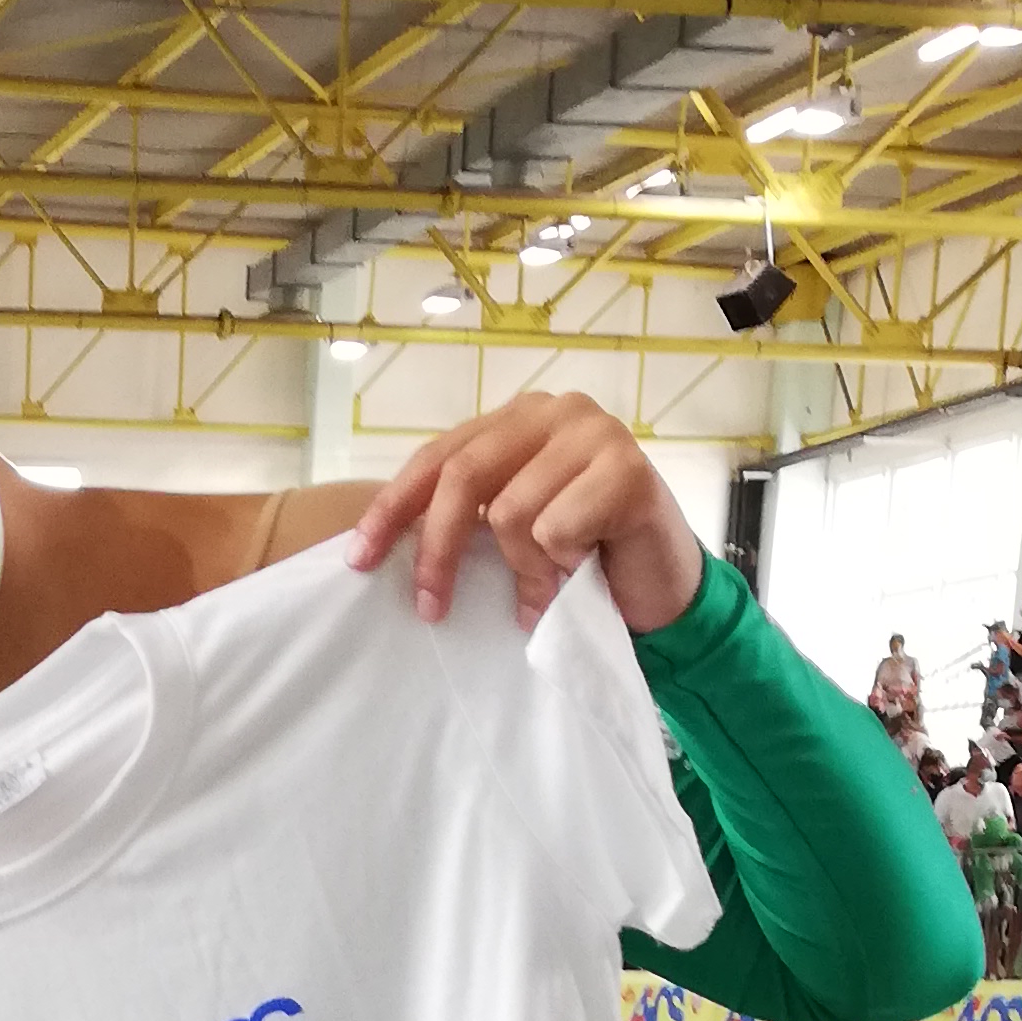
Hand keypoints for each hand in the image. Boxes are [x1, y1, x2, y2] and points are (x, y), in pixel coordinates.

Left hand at [347, 392, 706, 639]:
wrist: (662, 586)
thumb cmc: (583, 558)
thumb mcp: (514, 530)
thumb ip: (470, 514)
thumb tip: (386, 547)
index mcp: (517, 419)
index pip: (438, 457)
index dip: (393, 508)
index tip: (359, 559)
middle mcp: (553, 411)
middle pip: (462, 477)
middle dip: (437, 550)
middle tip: (431, 608)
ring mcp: (594, 432)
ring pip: (509, 512)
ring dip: (523, 570)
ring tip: (546, 590)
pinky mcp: (627, 467)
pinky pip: (555, 530)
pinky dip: (559, 569)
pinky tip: (582, 574)